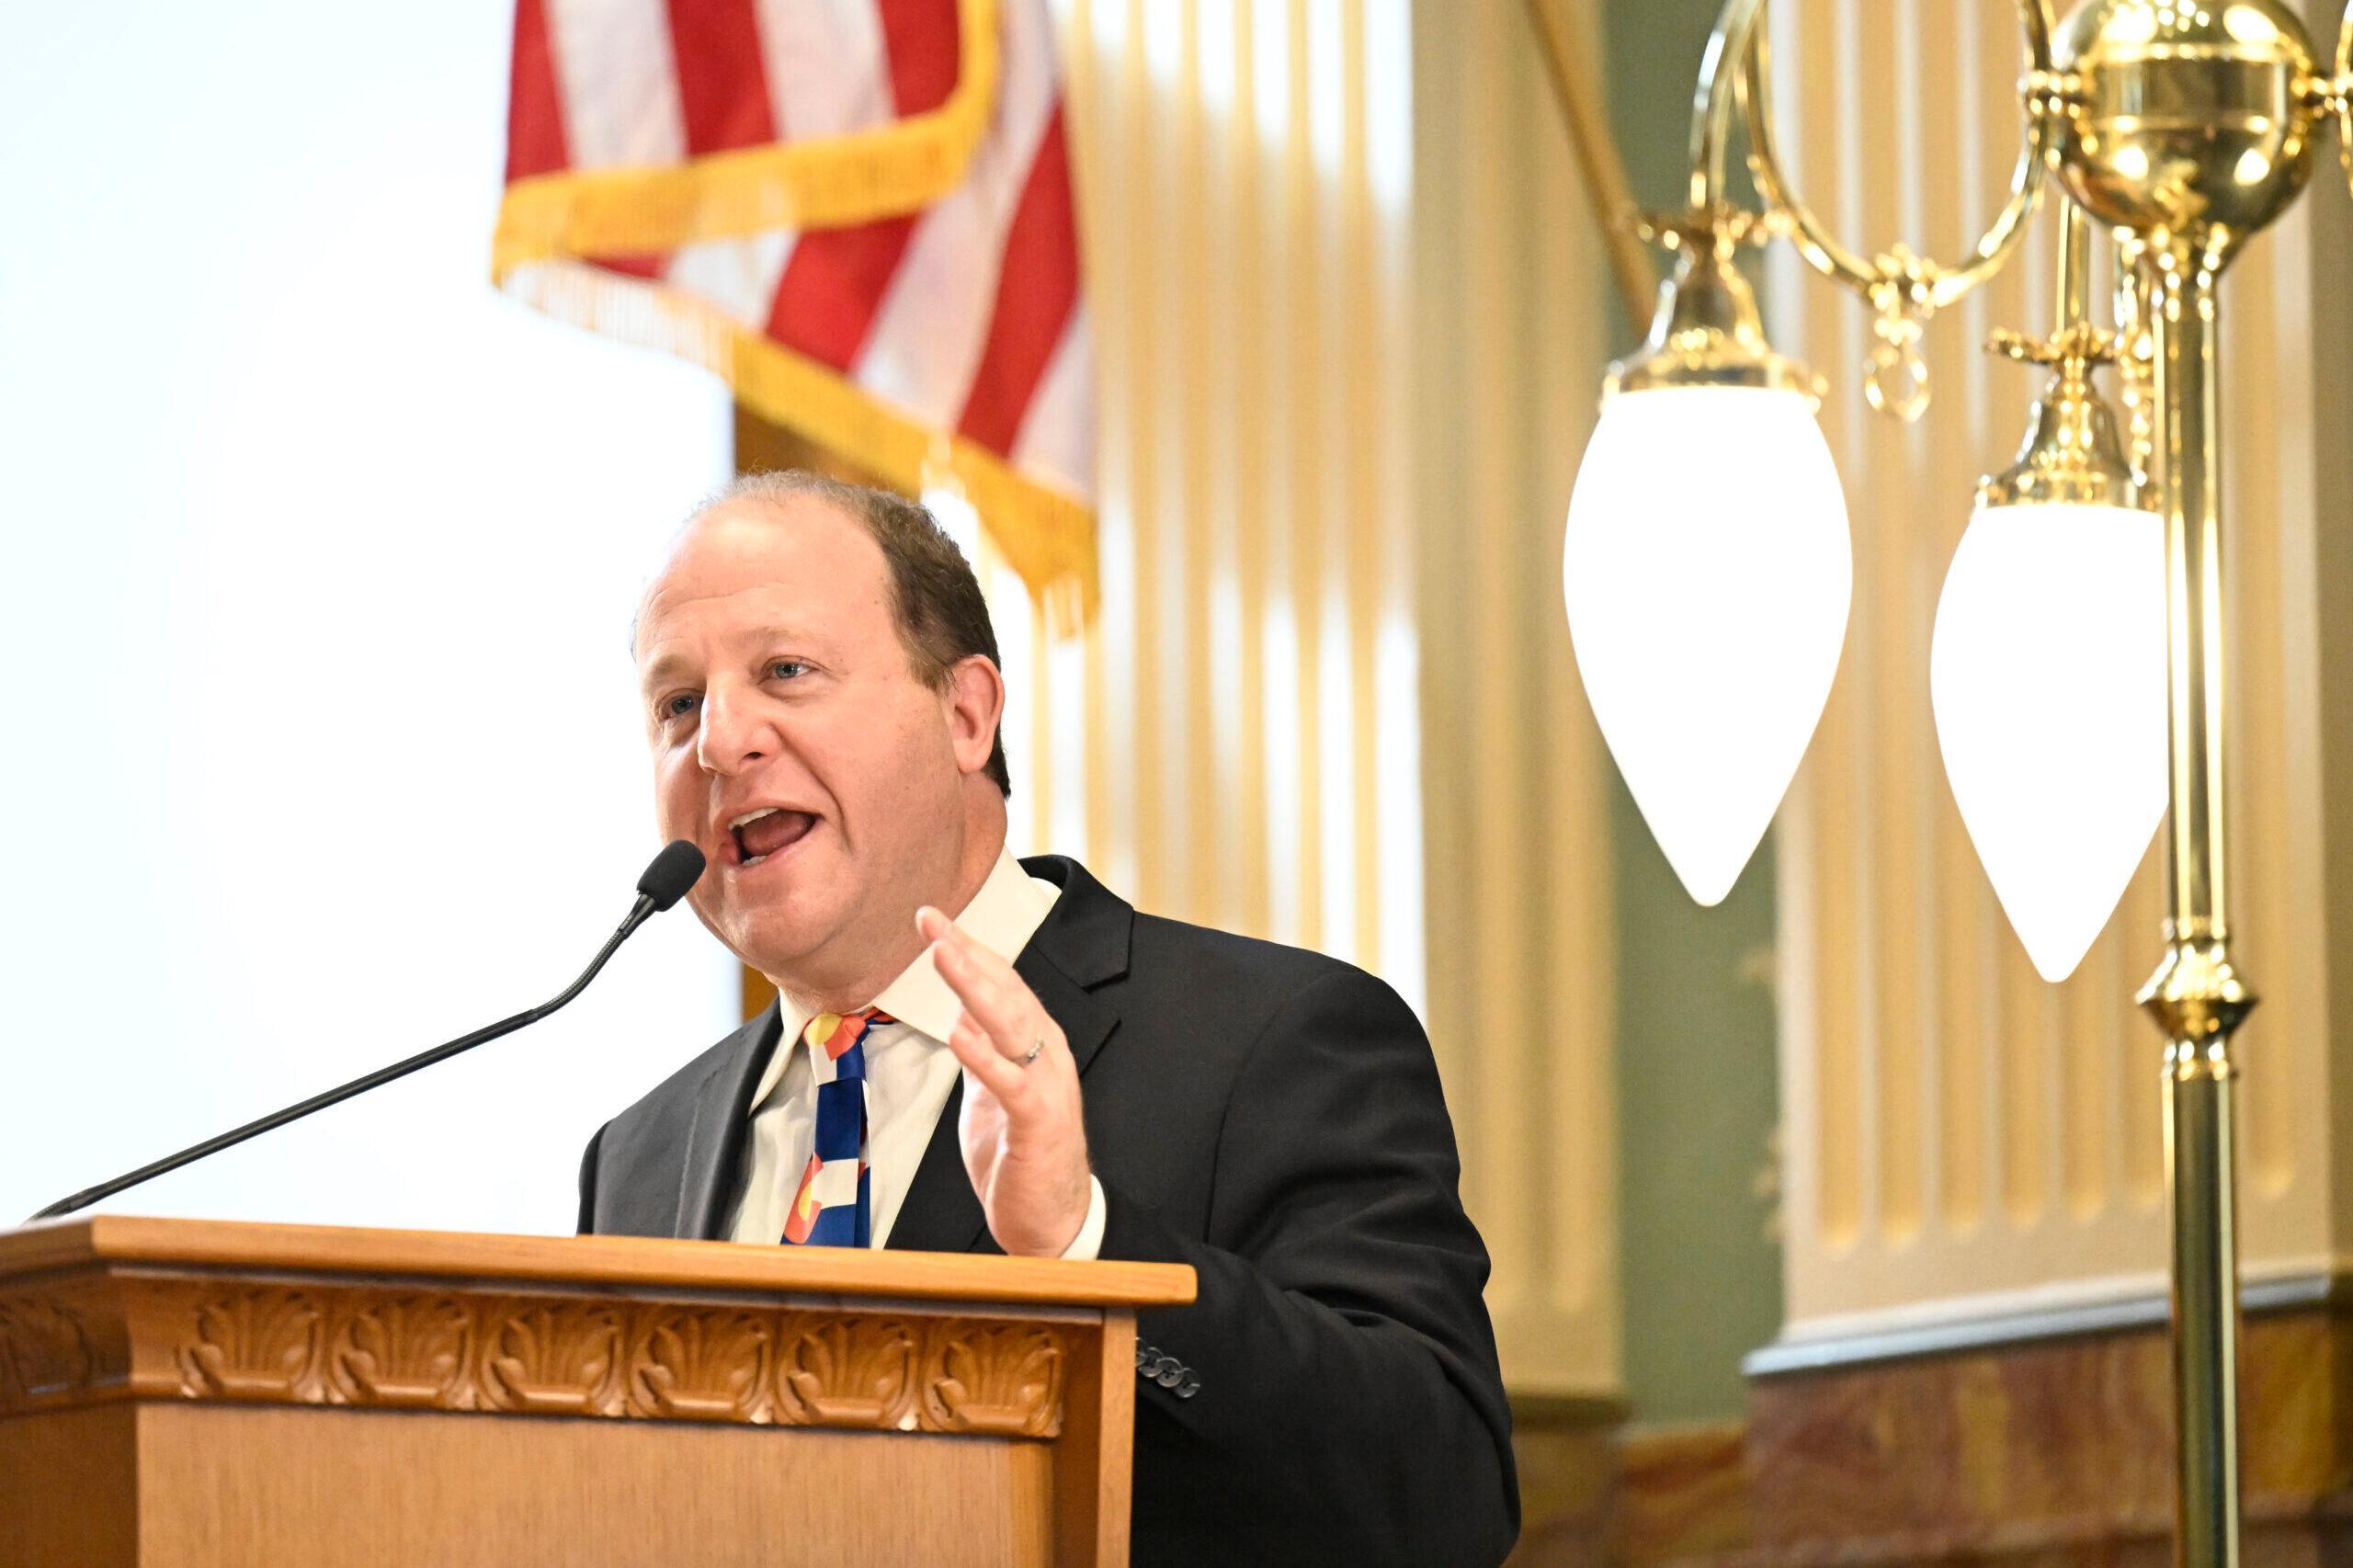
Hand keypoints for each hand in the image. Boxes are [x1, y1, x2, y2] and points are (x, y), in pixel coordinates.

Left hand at [916, 906, 1093, 1256]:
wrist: (1054, 1222)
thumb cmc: (1022, 1158)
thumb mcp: (994, 1095)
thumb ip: (984, 1056)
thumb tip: (961, 1018)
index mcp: (1036, 1045)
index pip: (1001, 985)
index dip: (968, 950)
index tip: (932, 920)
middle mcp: (1047, 1056)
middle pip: (1005, 992)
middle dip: (966, 953)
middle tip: (930, 920)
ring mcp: (1046, 1087)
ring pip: (1011, 1025)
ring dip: (975, 987)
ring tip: (943, 955)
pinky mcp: (1038, 1123)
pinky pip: (1011, 1083)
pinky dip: (985, 1056)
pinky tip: (959, 1033)